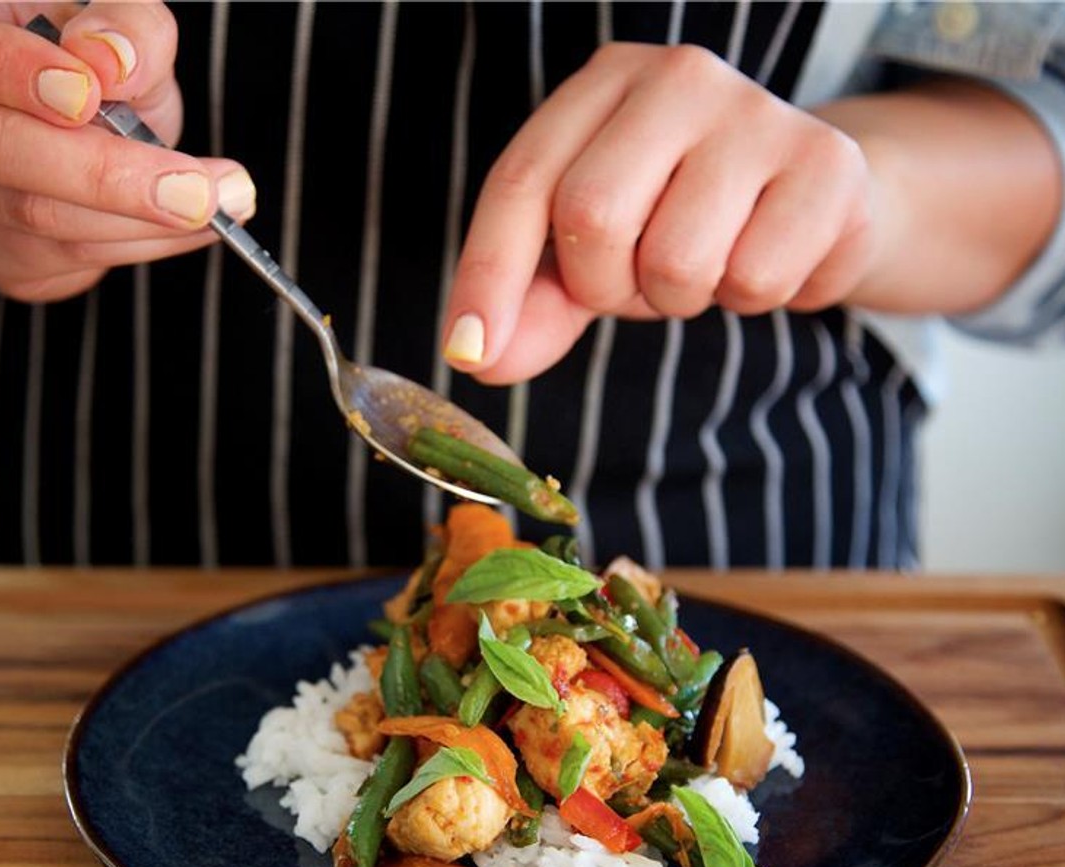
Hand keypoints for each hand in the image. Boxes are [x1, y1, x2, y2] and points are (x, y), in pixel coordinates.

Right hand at [0, 1, 254, 301]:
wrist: (55, 122)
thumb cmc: (77, 50)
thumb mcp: (104, 14)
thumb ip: (121, 23)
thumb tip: (112, 61)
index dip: (1, 71)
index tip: (90, 94)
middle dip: (106, 173)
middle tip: (204, 188)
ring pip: (37, 218)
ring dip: (144, 218)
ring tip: (227, 197)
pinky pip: (69, 259)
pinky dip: (144, 242)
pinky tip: (192, 224)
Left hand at [442, 43, 876, 383]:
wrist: (817, 198)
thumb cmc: (682, 218)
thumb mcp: (591, 253)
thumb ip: (530, 301)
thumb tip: (476, 358)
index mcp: (604, 82)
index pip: (522, 181)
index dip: (488, 275)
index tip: (467, 351)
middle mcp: (679, 77)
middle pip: (592, 217)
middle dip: (604, 285)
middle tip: (638, 279)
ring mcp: (759, 112)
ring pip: (676, 262)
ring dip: (679, 300)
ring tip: (707, 263)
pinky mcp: (828, 165)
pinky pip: (755, 280)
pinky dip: (752, 300)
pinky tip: (765, 258)